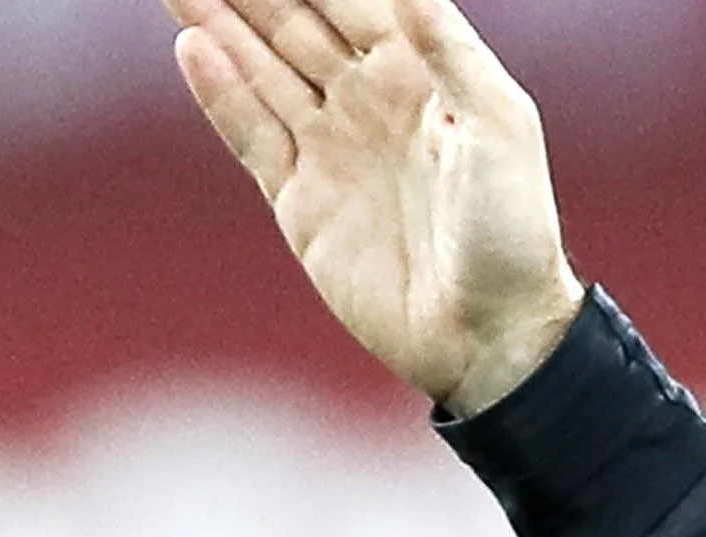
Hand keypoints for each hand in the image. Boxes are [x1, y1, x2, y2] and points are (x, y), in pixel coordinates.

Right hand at [159, 0, 586, 413]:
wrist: (489, 336)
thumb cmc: (512, 231)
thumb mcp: (499, 127)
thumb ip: (451, 51)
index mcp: (420, 71)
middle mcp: (368, 99)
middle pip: (293, 21)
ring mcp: (330, 148)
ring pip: (261, 68)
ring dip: (219, 22)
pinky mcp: (300, 201)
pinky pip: (251, 133)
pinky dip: (221, 93)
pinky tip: (193, 47)